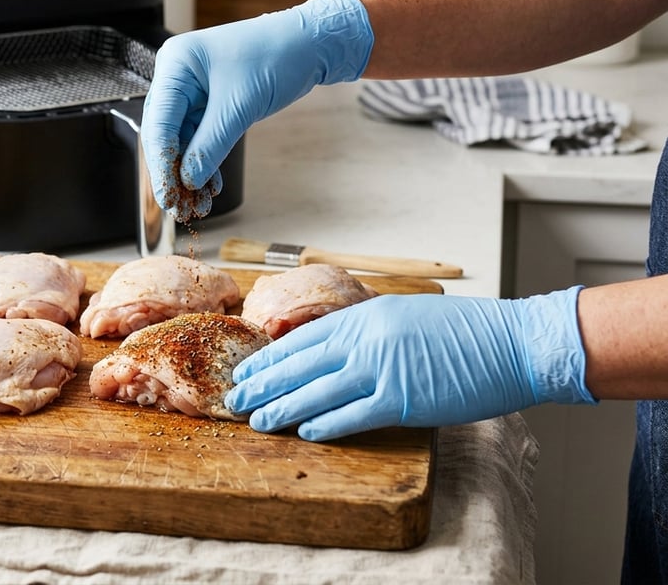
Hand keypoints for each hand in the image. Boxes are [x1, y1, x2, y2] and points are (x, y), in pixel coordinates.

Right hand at [141, 0, 373, 220]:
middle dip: (173, 170)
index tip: (168, 195)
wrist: (310, 44)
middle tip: (177, 205)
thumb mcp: (240, 107)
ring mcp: (193, 89)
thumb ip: (210, 146)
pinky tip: (210, 185)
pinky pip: (200, 137)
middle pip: (164, 132)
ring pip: (182, 140)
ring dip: (190, 171)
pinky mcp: (210, 101)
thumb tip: (188, 180)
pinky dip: (205, 160)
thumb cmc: (276, 56)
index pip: (159, 121)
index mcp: (175, 65)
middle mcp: (178, 76)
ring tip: (198, 203)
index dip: (162, 162)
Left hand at [225, 287, 595, 440]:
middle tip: (237, 400)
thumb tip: (335, 351)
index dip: (271, 359)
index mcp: (366, 316)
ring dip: (284, 408)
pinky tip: (306, 432)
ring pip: (318, 391)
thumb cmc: (465, 333)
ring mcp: (384, 368)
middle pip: (301, 364)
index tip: (248, 372)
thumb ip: (368, 333)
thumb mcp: (404, 318)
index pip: (302, 339)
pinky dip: (326, 424)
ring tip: (259, 421)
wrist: (512, 342)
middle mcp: (367, 338)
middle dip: (265, 384)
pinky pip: (353, 415)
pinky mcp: (403, 398)